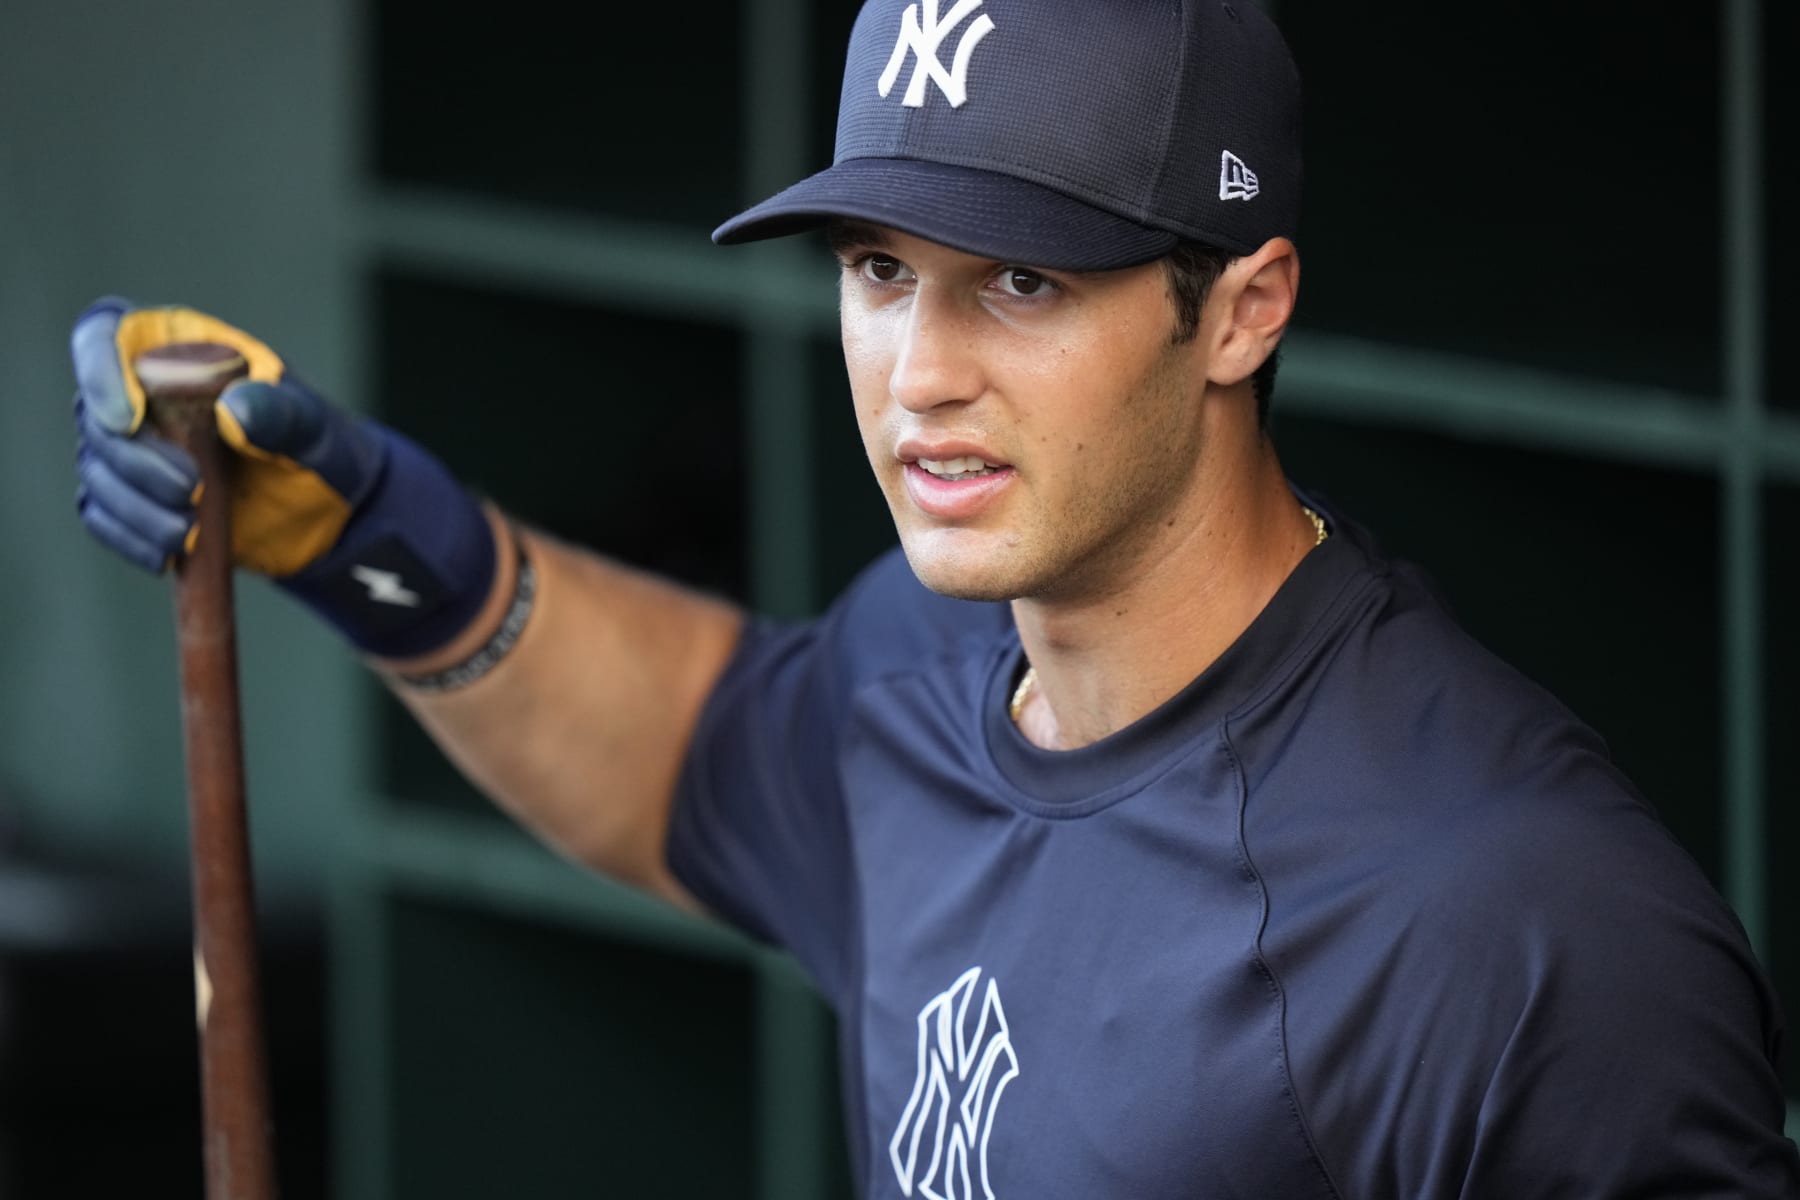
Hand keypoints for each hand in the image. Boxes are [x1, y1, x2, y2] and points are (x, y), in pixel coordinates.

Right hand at [71, 296, 497, 656]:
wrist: (330, 511)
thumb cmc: (323, 449)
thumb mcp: (315, 428)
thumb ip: (280, 413)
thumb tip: (233, 409)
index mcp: (184, 349)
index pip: (107, 334)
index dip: (100, 370)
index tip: (127, 418)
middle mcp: (146, 392)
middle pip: (95, 415)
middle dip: (134, 461)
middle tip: (189, 490)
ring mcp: (138, 446)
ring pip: (98, 470)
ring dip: (135, 506)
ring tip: (188, 532)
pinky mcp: (139, 497)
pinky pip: (105, 515)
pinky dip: (130, 536)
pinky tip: (169, 552)